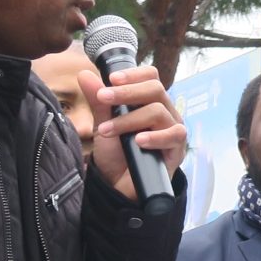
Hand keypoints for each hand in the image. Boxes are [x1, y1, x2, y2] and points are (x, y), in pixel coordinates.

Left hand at [82, 64, 187, 199]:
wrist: (119, 186)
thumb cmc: (116, 153)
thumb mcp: (103, 125)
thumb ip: (98, 101)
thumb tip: (83, 74)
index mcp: (150, 102)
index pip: (151, 77)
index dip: (134, 74)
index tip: (111, 79)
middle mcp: (165, 112)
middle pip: (156, 89)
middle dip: (126, 92)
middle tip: (103, 97)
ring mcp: (173, 129)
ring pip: (158, 112)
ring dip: (129, 119)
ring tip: (108, 131)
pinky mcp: (177, 149)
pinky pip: (173, 135)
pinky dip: (154, 137)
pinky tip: (138, 141)